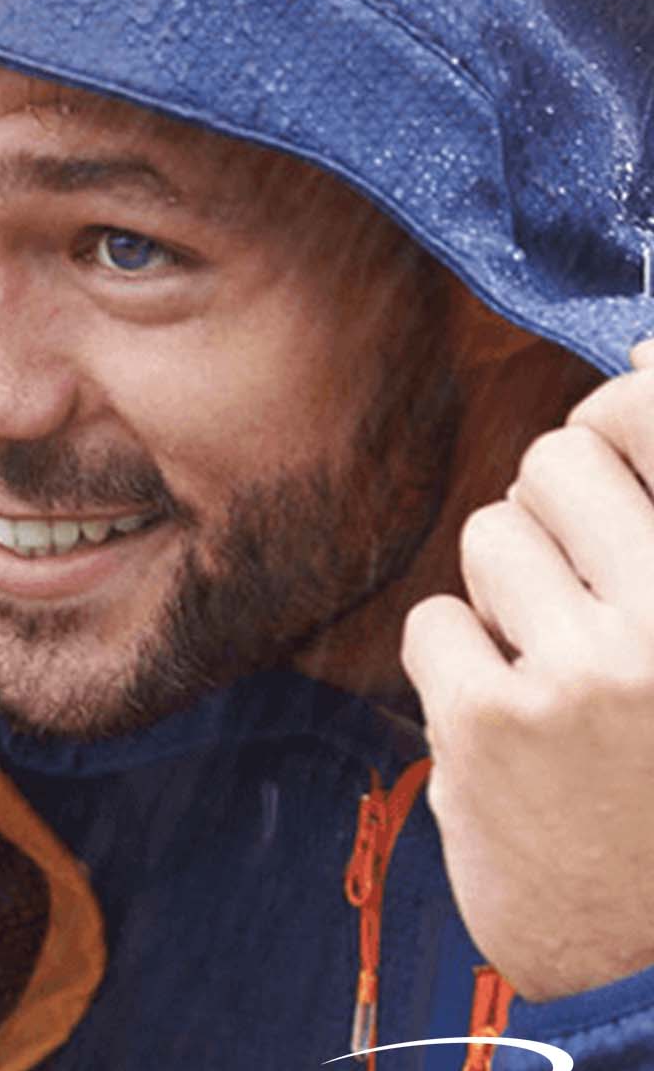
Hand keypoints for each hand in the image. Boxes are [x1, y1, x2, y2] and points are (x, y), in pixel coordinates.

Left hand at [405, 338, 653, 999]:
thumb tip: (642, 346)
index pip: (650, 407)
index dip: (626, 415)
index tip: (619, 447)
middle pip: (562, 461)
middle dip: (562, 514)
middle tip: (589, 595)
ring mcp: (586, 671)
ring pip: (493, 537)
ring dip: (511, 592)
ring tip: (562, 667)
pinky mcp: (491, 724)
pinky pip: (438, 621)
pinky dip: (463, 664)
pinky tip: (516, 722)